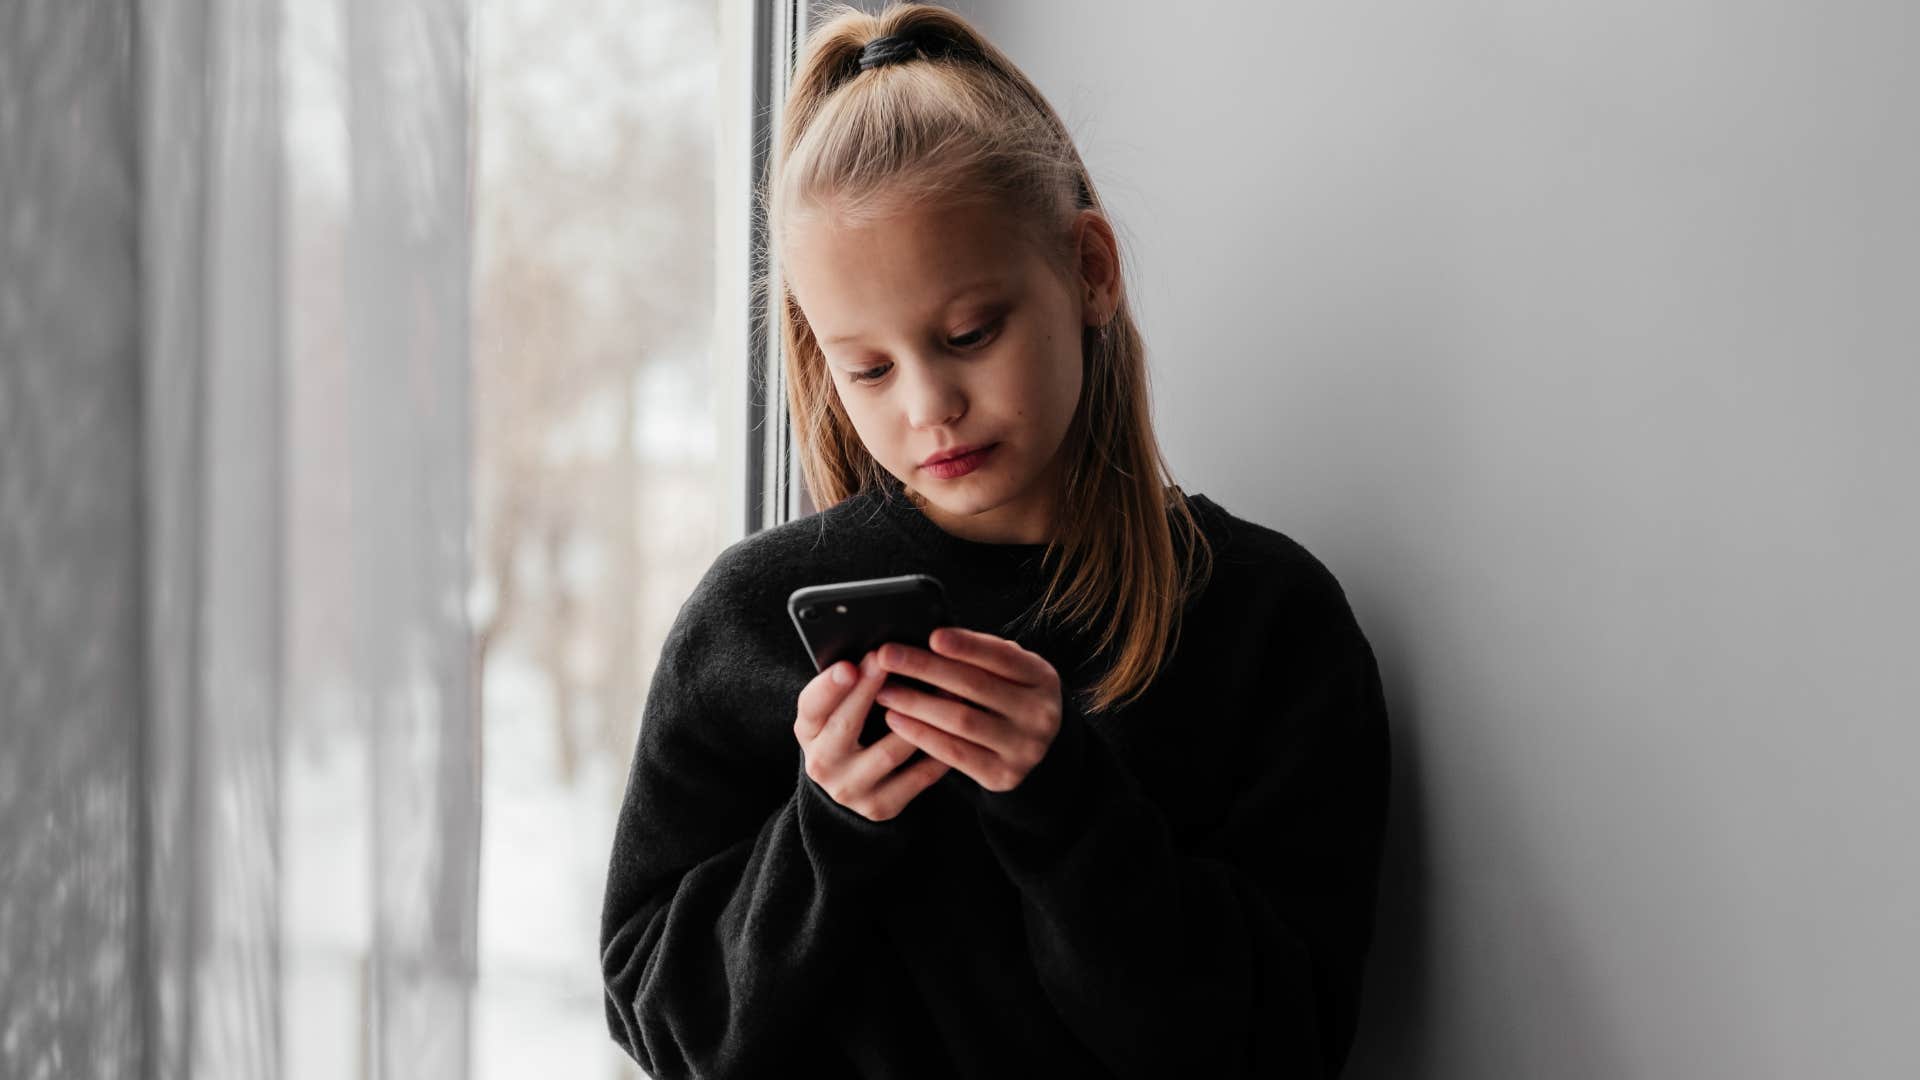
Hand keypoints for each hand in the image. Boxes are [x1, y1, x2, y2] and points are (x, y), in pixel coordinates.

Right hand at [794, 650, 951, 821]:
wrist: (855, 782)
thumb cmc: (854, 726)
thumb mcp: (840, 706)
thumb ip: (852, 681)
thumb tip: (884, 648)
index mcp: (808, 731)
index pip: (812, 706)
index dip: (829, 686)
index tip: (849, 665)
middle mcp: (822, 763)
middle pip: (846, 726)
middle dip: (870, 691)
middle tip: (893, 662)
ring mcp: (850, 789)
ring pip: (888, 752)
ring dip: (918, 719)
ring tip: (944, 690)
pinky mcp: (881, 807)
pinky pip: (917, 777)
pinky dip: (938, 751)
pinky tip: (956, 727)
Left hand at [870, 627, 1063, 793]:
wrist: (1032, 747)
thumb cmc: (1007, 696)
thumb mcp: (1008, 671)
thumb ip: (980, 655)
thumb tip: (929, 640)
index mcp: (1042, 678)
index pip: (1002, 657)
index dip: (967, 645)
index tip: (932, 636)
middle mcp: (1040, 714)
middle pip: (975, 686)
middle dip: (926, 668)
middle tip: (888, 656)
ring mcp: (1024, 748)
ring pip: (961, 720)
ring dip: (916, 703)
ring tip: (885, 691)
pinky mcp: (1003, 776)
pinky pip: (954, 753)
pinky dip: (921, 734)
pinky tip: (896, 720)